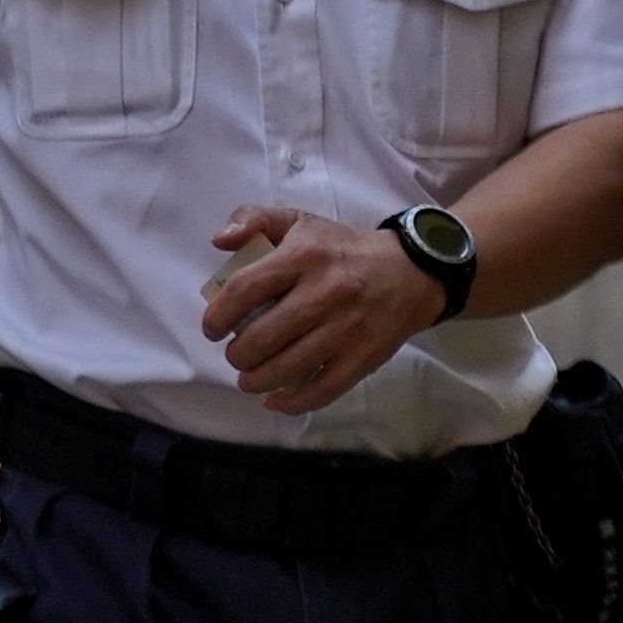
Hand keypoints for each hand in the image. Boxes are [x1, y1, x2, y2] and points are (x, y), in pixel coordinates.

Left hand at [200, 206, 445, 415]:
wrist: (410, 272)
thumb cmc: (340, 249)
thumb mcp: (299, 221)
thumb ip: (254, 219)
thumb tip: (219, 240)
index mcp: (304, 254)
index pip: (245, 288)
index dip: (218, 314)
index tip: (213, 327)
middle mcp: (326, 291)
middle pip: (261, 337)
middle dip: (236, 354)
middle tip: (236, 353)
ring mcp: (347, 328)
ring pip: (286, 368)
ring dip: (255, 381)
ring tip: (249, 377)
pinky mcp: (364, 357)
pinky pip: (321, 390)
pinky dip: (291, 402)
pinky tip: (274, 399)